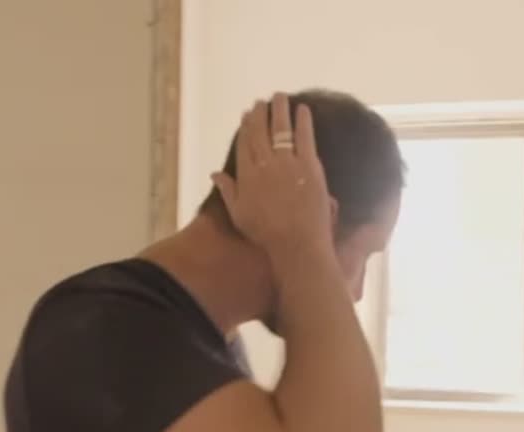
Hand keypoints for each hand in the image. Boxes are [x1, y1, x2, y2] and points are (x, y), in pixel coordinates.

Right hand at [210, 93, 333, 257]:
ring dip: (280, 110)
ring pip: (281, 129)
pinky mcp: (309, 165)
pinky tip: (303, 109)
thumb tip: (214, 173)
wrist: (297, 242)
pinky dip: (303, 121)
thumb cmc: (266, 233)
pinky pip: (305, 136)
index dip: (245, 126)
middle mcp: (265, 163)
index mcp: (247, 175)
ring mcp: (288, 162)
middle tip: (261, 102)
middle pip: (260, 131)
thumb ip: (228, 190)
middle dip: (259, 114)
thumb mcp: (239, 214)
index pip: (244, 143)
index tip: (246, 114)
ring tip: (280, 96)